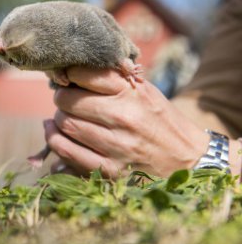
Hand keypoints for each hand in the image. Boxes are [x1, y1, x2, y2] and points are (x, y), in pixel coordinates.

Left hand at [44, 66, 217, 178]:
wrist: (188, 159)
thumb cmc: (159, 121)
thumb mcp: (144, 92)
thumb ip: (112, 81)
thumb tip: (71, 73)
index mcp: (132, 93)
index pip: (84, 74)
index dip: (69, 74)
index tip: (68, 78)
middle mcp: (124, 118)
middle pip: (67, 101)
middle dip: (61, 99)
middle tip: (64, 100)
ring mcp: (116, 146)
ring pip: (64, 126)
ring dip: (55, 121)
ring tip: (60, 118)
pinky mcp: (109, 170)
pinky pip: (66, 153)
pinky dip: (55, 142)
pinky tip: (56, 136)